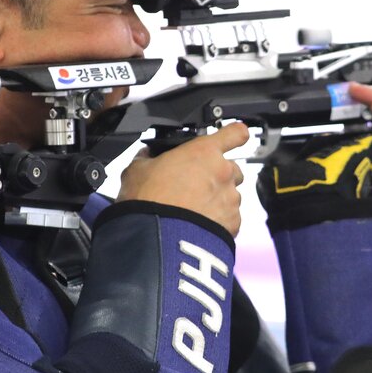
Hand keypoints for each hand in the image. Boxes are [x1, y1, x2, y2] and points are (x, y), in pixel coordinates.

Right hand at [118, 122, 248, 235]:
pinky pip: (230, 219)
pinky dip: (218, 221)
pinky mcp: (233, 224)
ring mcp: (231, 199)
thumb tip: (148, 156)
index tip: (233, 137)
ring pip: (231, 195)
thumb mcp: (137, 170)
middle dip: (217, 175)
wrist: (159, 240)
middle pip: (231, 168)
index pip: (235, 133)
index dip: (234, 134)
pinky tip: (198, 226)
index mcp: (204, 152)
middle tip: (195, 186)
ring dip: (217, 200)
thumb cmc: (149, 202)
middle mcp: (224, 173)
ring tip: (192, 211)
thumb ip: (148, 158)